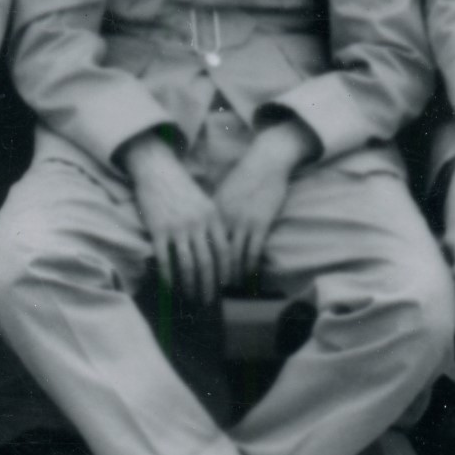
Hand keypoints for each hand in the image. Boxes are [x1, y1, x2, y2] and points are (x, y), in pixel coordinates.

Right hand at [123, 135, 225, 302]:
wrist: (158, 170)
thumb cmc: (182, 188)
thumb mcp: (205, 202)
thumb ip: (213, 225)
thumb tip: (221, 253)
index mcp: (212, 217)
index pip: (225, 251)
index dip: (226, 272)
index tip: (225, 287)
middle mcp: (197, 223)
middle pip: (207, 263)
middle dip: (209, 286)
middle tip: (208, 301)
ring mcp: (177, 227)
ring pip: (187, 265)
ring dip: (190, 286)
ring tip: (191, 298)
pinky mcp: (158, 230)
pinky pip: (165, 260)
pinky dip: (169, 278)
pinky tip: (170, 289)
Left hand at [207, 120, 308, 280]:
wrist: (265, 162)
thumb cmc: (243, 179)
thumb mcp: (220, 196)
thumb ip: (211, 215)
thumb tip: (201, 234)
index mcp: (210, 213)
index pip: (198, 244)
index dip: (193, 264)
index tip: (189, 279)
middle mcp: (222, 219)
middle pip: (212, 255)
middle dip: (208, 277)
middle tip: (206, 293)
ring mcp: (241, 222)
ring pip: (232, 258)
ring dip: (230, 277)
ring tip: (228, 292)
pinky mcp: (260, 224)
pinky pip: (252, 253)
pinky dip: (249, 269)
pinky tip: (249, 280)